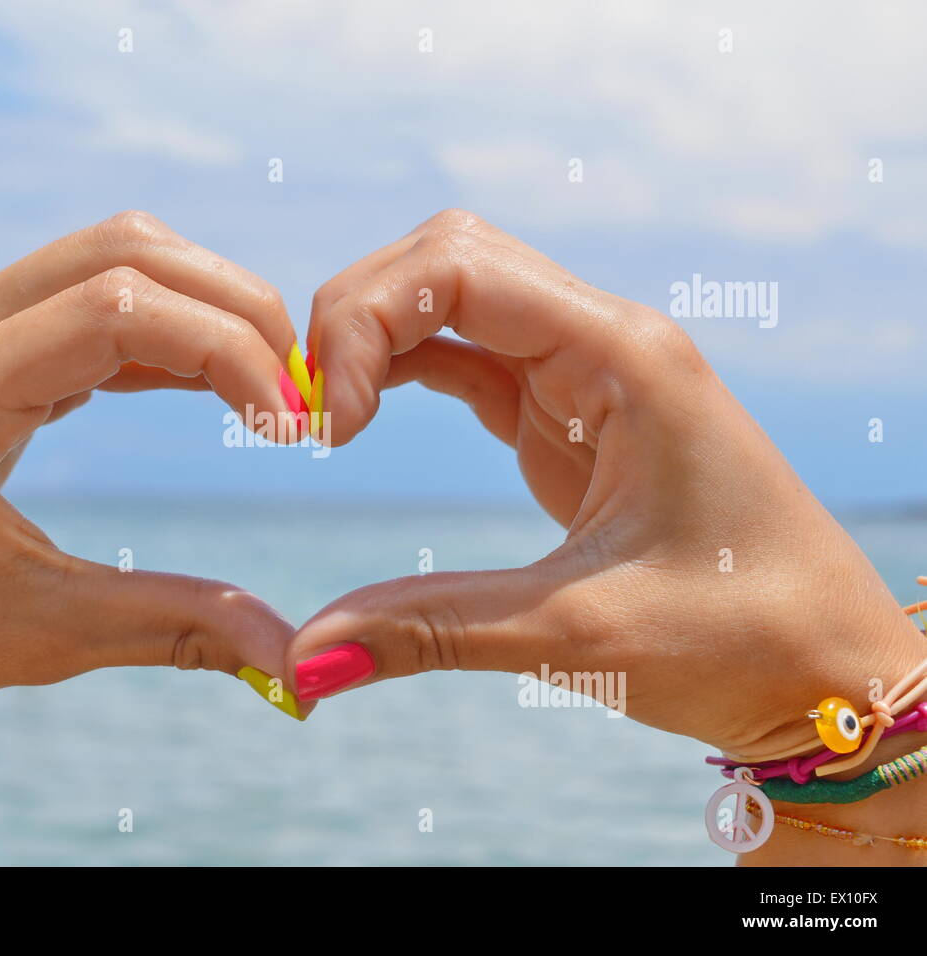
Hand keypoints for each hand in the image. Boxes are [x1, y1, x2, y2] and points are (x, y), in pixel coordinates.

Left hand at [0, 211, 308, 720]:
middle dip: (236, 310)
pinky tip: (209, 380)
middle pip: (129, 250)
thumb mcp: (41, 635)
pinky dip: (165, 323)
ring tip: (264, 388)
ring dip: (206, 305)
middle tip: (294, 397)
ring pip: (114, 253)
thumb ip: (174, 628)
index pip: (122, 310)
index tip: (289, 427)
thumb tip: (295, 661)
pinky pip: (90, 291)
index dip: (230, 352)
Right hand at [292, 209, 921, 763]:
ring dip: (374, 338)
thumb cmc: (742, 639)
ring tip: (324, 420)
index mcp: (624, 355)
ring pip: (453, 298)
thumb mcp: (578, 634)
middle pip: (449, 257)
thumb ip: (430, 630)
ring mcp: (586, 374)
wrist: (825, 673)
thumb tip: (303, 662)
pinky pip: (467, 360)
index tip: (329, 428)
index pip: (460, 266)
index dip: (367, 322)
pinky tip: (360, 421)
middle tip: (311, 414)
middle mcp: (604, 341)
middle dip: (359, 314)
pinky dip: (402, 374)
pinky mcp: (567, 418)